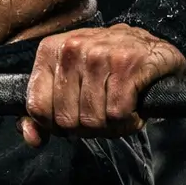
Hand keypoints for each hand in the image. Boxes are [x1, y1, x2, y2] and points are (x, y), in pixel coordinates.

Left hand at [20, 24, 185, 146]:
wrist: (153, 46)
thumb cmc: (108, 66)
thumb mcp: (70, 79)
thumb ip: (45, 110)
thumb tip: (32, 138)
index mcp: (50, 51)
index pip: (37, 107)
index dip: (55, 126)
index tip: (74, 119)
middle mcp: (72, 49)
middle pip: (66, 120)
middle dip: (88, 128)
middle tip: (103, 115)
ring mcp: (99, 55)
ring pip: (93, 120)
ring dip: (111, 127)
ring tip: (120, 110)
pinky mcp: (127, 65)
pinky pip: (118, 115)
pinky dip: (129, 121)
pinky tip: (134, 107)